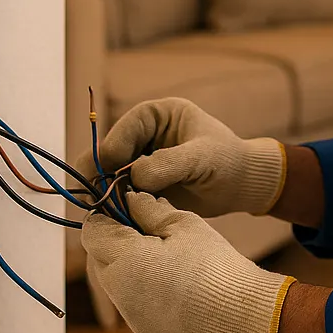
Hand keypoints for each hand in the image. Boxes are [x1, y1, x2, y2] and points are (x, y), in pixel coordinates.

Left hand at [82, 192, 294, 332]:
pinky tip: (176, 283)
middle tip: (149, 229)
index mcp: (124, 261)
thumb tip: (129, 199)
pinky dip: (146, 291)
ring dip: (131, 267)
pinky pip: (136, 306)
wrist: (243, 312)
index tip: (125, 207)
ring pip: (118, 285)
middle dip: (117, 242)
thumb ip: (148, 208)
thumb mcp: (182, 223)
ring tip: (165, 256)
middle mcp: (120, 294)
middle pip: (101, 260)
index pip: (92, 232)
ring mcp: (134, 318)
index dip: (105, 216)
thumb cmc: (214, 262)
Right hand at [94, 97, 285, 216]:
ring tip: (101, 209)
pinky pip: (116, 195)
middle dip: (98, 172)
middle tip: (90, 193)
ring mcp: (137, 162)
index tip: (106, 170)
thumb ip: (171, 163)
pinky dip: (113, 206)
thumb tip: (135, 176)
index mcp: (156, 116)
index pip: (125, 128)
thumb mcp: (204, 156)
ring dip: (102, 192)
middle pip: (107, 152)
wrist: (241, 186)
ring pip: (106, 176)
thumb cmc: (228, 161)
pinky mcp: (138, 187)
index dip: (112, 148)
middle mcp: (142, 136)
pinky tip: (113, 217)